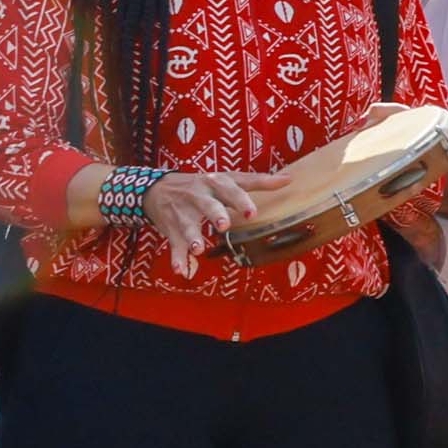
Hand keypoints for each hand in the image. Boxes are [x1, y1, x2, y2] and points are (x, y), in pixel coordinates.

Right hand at [135, 170, 252, 264]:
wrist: (157, 188)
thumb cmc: (203, 184)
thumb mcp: (227, 178)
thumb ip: (257, 181)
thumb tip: (289, 179)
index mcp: (215, 183)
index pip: (230, 190)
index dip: (240, 201)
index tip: (251, 214)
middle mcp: (198, 197)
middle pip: (207, 205)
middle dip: (215, 214)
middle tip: (224, 226)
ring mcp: (183, 213)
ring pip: (187, 226)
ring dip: (192, 237)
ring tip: (199, 249)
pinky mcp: (172, 229)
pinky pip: (174, 244)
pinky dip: (177, 257)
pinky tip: (181, 269)